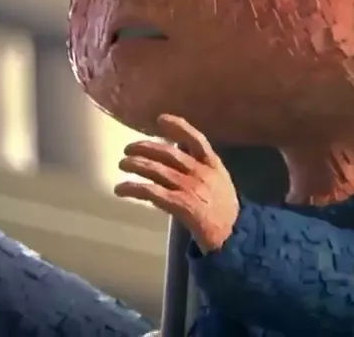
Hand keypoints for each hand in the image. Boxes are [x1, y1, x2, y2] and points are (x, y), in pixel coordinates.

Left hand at [115, 114, 238, 252]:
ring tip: (122, 164)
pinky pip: (151, 192)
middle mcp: (200, 172)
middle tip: (128, 148)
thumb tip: (178, 151)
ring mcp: (189, 188)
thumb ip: (201, 165)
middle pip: (168, 153)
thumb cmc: (223, 208)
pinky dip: (133, 188)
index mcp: (212, 164)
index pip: (196, 138)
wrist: (233, 235)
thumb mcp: (219, 180)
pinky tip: (121, 189)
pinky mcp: (180, 204)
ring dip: (135, 165)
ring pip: (156, 170)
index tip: (161, 119)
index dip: (179, 126)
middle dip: (145, 147)